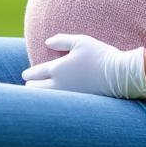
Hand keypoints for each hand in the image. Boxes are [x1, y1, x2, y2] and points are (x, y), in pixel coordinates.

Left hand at [21, 34, 145, 98]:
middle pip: (36, 90)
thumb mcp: (81, 41)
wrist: (119, 75)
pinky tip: (56, 101)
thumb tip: (47, 42)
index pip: (35, 73)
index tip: (25, 75)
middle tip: (30, 85)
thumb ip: (62, 40)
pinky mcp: (77, 105)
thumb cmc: (100, 55)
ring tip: (39, 95)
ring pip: (46, 100)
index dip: (29, 74)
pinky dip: (54, 103)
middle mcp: (59, 85)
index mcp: (57, 69)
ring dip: (41, 97)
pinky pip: (59, 105)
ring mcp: (68, 97)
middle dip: (31, 87)